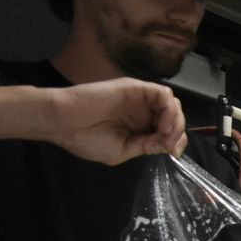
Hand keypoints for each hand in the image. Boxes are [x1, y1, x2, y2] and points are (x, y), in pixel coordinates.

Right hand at [47, 78, 186, 162]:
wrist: (62, 121)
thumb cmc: (86, 138)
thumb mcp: (121, 151)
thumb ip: (146, 147)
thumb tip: (171, 146)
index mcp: (140, 128)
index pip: (169, 132)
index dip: (176, 142)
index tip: (172, 152)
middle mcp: (143, 113)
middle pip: (175, 117)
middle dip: (178, 132)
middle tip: (169, 144)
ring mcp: (140, 100)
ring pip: (172, 104)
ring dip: (176, 120)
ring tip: (165, 134)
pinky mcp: (135, 88)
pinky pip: (163, 94)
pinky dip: (169, 109)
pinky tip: (163, 124)